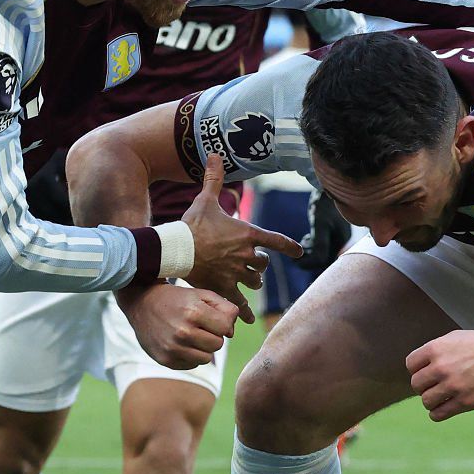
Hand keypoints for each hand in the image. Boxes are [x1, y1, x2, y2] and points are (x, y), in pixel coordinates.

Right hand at [118, 283, 239, 368]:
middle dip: (213, 336)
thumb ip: (224, 308)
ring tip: (192, 335)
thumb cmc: (176, 299)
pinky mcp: (166, 360)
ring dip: (203, 348)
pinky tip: (181, 343)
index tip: (214, 319)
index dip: (224, 323)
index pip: (226, 328)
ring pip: (206, 358)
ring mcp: (173, 348)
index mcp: (194, 312)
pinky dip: (191, 356)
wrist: (142, 303)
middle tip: (201, 327)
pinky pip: (192, 365)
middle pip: (217, 344)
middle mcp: (183, 332)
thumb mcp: (201, 294)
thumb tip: (231, 333)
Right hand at [182, 154, 303, 321]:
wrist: (175, 248)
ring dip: (253, 281)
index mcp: (247, 233)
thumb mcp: (205, 200)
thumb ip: (213, 179)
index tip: (299, 251)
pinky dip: (240, 312)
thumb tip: (214, 153)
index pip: (277, 241)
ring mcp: (235, 273)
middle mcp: (246, 255)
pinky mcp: (222, 287)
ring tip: (248, 281)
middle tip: (254, 264)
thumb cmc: (191, 223)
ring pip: (254, 282)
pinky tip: (243, 320)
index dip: (290, 246)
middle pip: (262, 263)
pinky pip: (238, 303)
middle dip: (259, 264)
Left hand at [405, 328, 473, 421]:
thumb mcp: (454, 339)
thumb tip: (418, 368)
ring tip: (441, 397)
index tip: (427, 371)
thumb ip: (435, 352)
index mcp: (437, 349)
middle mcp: (442, 367)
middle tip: (435, 385)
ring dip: (431, 400)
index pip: (410, 364)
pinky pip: (438, 414)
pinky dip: (437, 413)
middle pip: (416, 384)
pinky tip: (443, 408)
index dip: (418, 368)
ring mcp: (453, 386)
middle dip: (424, 385)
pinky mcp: (465, 402)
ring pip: (426, 401)